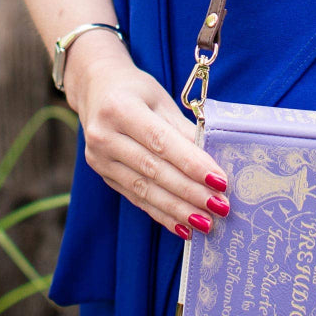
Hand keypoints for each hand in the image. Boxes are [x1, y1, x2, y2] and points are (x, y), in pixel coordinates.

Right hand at [64, 36, 230, 238]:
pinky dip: (162, 214)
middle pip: (154, 170)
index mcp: (120, 109)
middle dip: (190, 192)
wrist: (95, 88)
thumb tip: (213, 159)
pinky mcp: (104, 175)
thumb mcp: (160, 99)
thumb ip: (183, 128)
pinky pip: (136, 198)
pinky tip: (183, 227)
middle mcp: (104, 136)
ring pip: (145, 189)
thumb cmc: (135, 90)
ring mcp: (99, 159)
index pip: (161, 142)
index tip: (220, 181)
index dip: (192, 164)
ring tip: (206, 222)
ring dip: (178, 209)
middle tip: (220, 207)